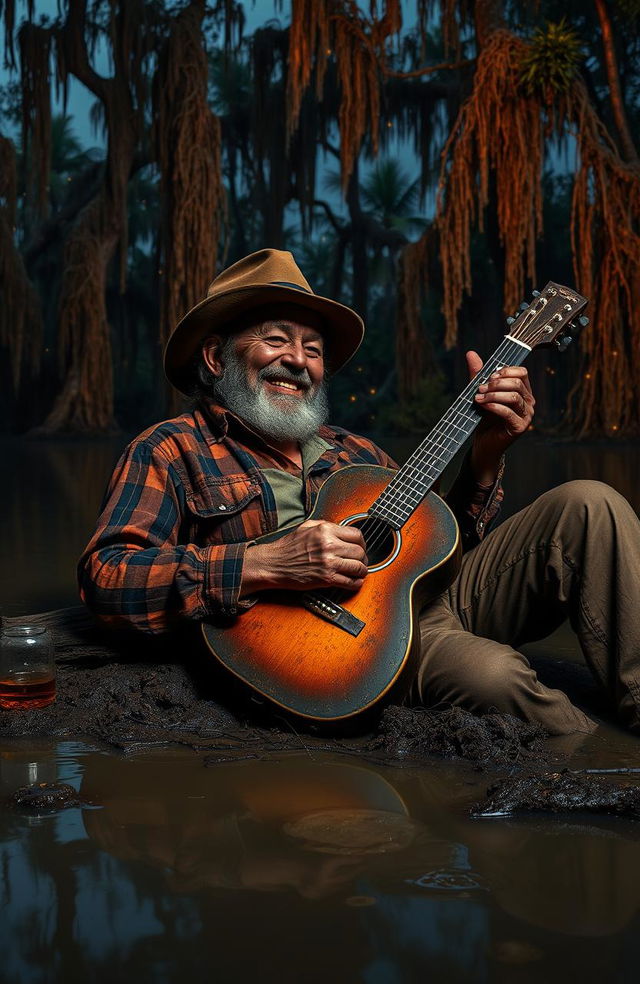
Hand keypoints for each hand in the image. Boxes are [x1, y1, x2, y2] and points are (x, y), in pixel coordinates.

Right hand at [241, 519, 368, 595]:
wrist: (274, 564)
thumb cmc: (287, 547)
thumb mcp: (306, 527)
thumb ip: (326, 525)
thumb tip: (342, 529)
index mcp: (326, 530)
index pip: (357, 535)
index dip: (361, 543)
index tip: (360, 547)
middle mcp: (329, 545)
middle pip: (360, 552)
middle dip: (363, 558)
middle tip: (360, 561)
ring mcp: (329, 563)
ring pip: (359, 567)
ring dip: (361, 571)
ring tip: (358, 572)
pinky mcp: (327, 579)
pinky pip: (351, 582)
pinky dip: (356, 583)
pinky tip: (354, 581)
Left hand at [467, 350, 534, 484]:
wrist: (484, 443)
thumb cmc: (485, 417)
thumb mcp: (481, 392)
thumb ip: (478, 374)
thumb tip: (471, 353)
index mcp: (523, 391)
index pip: (522, 372)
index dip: (505, 371)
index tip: (489, 377)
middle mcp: (529, 402)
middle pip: (516, 383)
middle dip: (496, 384)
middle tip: (480, 389)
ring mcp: (526, 415)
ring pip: (513, 396)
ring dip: (493, 394)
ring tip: (478, 398)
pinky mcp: (519, 427)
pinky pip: (508, 412)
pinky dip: (493, 406)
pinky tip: (482, 405)